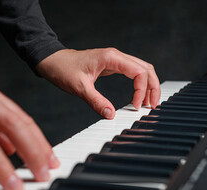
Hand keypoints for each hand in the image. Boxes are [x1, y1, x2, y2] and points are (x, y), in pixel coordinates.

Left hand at [36, 48, 160, 118]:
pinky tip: (139, 96)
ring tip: (148, 103)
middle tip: (152, 106)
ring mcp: (116, 60)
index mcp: (111, 58)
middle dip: (153, 87)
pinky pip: (133, 72)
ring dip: (149, 85)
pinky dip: (140, 84)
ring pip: (142, 69)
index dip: (141, 90)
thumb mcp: (79, 87)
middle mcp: (117, 57)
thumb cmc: (64, 69)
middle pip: (146, 69)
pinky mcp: (113, 65)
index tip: (135, 106)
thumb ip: (96, 101)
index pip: (139, 72)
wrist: (53, 61)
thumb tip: (110, 115)